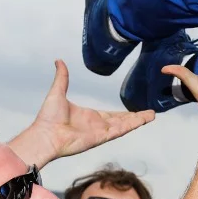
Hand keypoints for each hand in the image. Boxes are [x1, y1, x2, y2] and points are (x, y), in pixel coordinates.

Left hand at [8, 59, 153, 167]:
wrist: (45, 135)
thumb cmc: (48, 118)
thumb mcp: (57, 92)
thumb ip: (62, 77)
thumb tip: (58, 61)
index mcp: (89, 116)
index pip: (111, 115)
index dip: (123, 114)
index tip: (134, 111)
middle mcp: (97, 125)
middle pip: (121, 120)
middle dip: (136, 117)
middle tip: (150, 114)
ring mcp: (100, 132)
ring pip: (124, 125)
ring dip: (138, 120)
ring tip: (152, 115)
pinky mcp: (101, 137)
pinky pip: (119, 130)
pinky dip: (132, 125)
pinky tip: (142, 120)